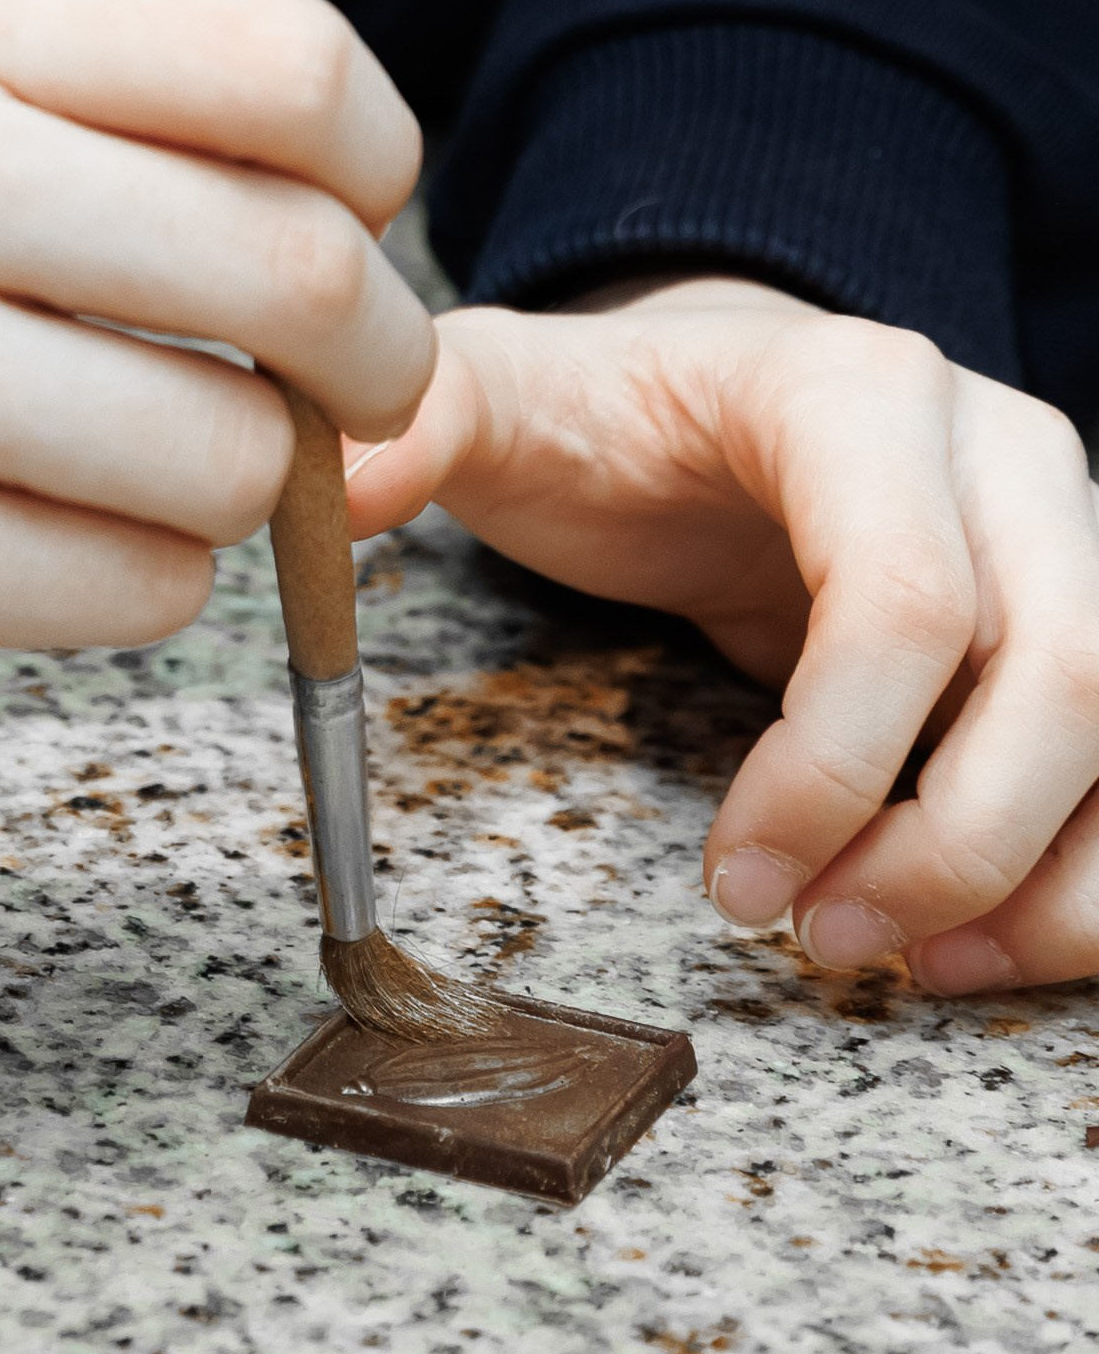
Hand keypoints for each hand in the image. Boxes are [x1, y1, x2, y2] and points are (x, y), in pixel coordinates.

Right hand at [0, 0, 430, 823]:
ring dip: (232, 469)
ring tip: (123, 435)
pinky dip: (130, 570)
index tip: (359, 195)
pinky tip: (27, 517)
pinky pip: (146, 589)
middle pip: (303, 268)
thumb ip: (81, 15)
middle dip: (370, 344)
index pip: (278, 60)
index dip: (375, 143)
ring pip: (240, 454)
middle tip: (345, 368)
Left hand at [347, 277, 1098, 993]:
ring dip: (1032, 882)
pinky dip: (1073, 882)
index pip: (905, 595)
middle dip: (946, 845)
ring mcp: (1068, 538)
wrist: (716, 397)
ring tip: (890, 961)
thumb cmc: (611, 415)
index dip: (830, 763)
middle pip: (1060, 676)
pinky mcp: (1086, 624)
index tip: (727, 878)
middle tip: (814, 941)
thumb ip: (417, 424)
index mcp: (861, 392)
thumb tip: (331, 476)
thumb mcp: (501, 398)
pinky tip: (962, 947)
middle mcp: (1001, 455)